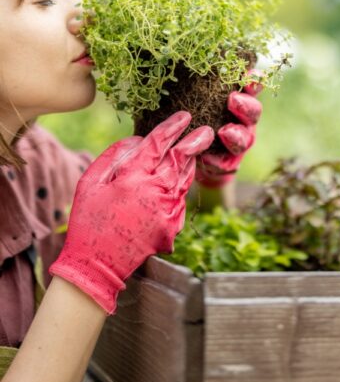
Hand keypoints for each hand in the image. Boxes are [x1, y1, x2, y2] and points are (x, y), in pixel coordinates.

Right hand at [49, 111, 213, 314]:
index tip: (184, 116)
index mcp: (133, 177)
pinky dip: (181, 186)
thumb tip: (136, 139)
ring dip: (191, 162)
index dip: (172, 127)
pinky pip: (181, 199)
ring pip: (185, 178)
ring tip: (195, 150)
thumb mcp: (90, 183)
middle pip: (181, 159)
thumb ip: (113, 156)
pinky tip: (179, 180)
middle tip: (207, 130)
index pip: (158, 143)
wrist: (98, 265)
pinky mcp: (174, 225)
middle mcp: (155, 191)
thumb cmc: (89, 221)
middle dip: (196, 141)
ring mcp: (168, 210)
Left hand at [195, 69, 262, 187]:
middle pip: (253, 112)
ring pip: (244, 140)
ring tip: (224, 132)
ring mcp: (238, 143)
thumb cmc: (192, 116)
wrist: (187, 153)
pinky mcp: (227, 164)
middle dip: (245, 106)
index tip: (250, 75)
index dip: (254, 81)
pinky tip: (207, 158)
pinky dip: (216, 161)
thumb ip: (196, 82)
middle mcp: (243, 120)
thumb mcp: (193, 95)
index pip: (252, 87)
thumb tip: (179, 55)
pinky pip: (225, 164)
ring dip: (236, 135)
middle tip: (232, 100)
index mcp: (239, 99)